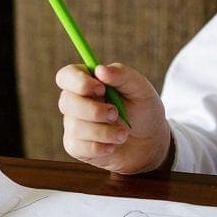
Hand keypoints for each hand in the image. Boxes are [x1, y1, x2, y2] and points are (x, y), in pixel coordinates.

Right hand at [56, 62, 171, 174]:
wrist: (150, 143)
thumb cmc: (143, 111)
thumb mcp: (140, 89)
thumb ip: (122, 75)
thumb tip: (100, 69)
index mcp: (88, 82)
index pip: (66, 76)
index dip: (78, 81)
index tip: (101, 88)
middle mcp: (77, 102)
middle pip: (66, 101)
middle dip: (94, 110)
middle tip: (115, 113)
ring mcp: (74, 124)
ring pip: (75, 126)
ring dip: (103, 131)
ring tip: (123, 134)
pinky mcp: (76, 146)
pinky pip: (78, 146)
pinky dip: (100, 147)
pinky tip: (112, 146)